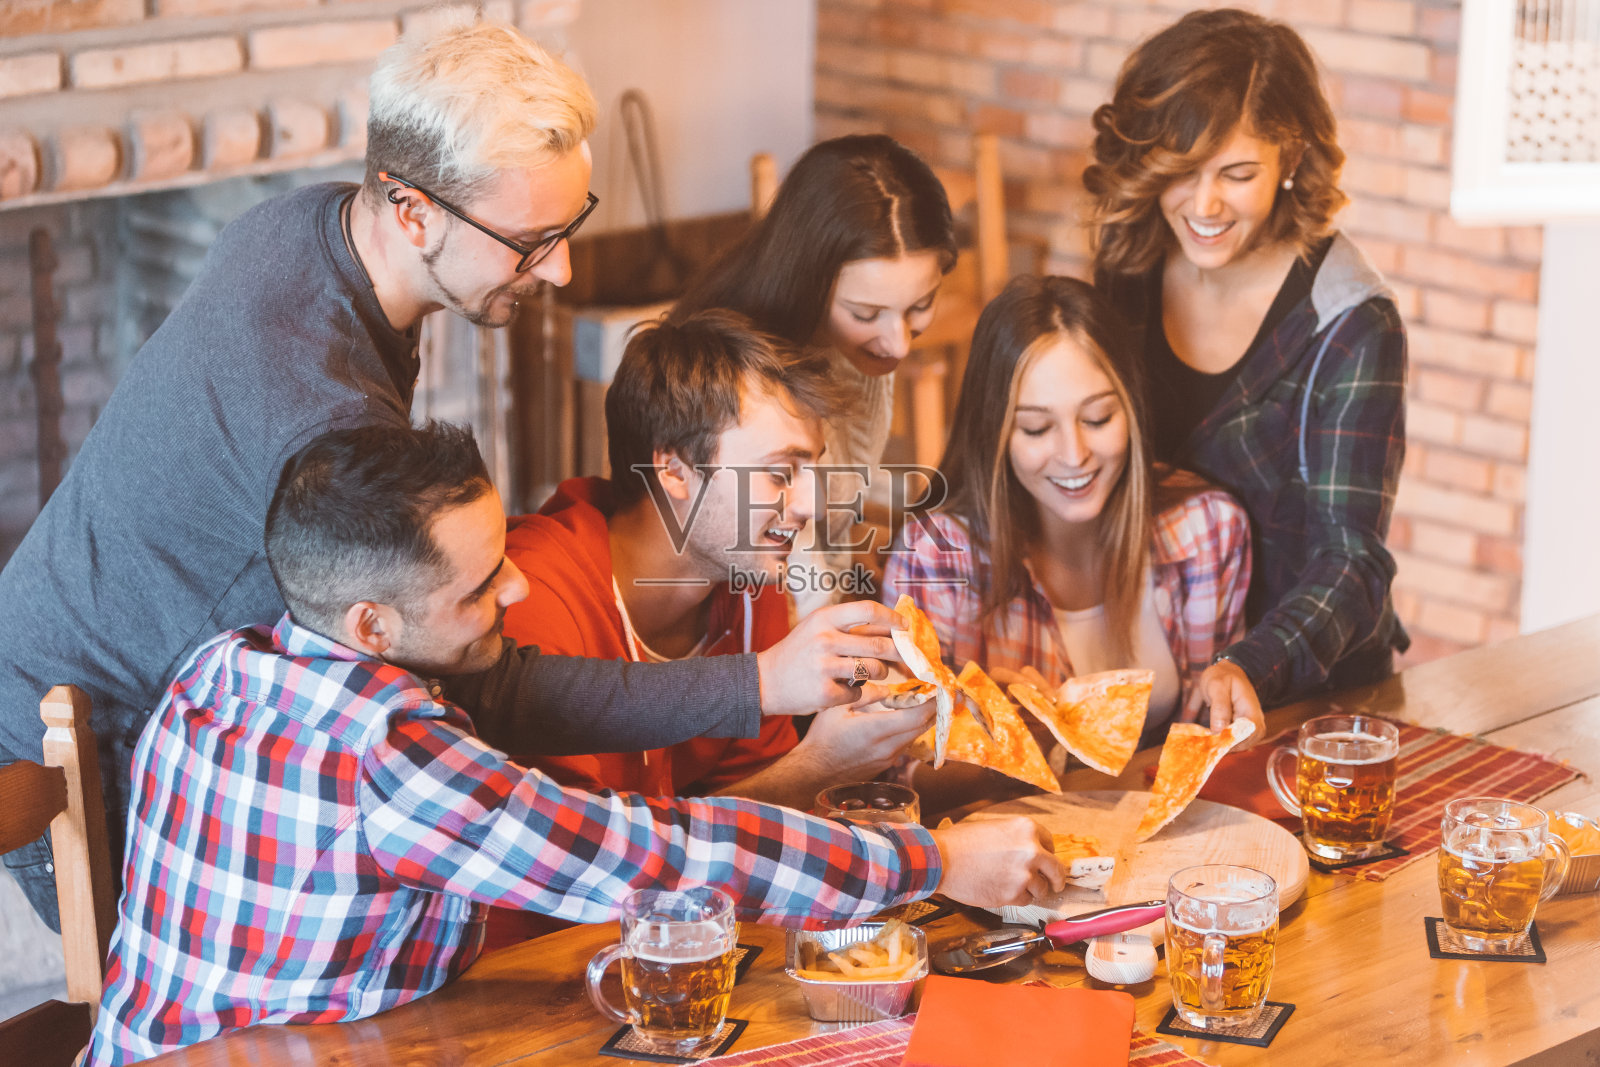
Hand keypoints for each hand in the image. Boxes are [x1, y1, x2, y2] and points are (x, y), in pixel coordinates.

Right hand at [755, 600, 903, 716]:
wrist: (764, 681)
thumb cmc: (799, 652)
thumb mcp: (817, 628)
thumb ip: (849, 625)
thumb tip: (892, 625)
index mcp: (824, 618)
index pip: (868, 610)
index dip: (892, 618)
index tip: (904, 626)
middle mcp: (824, 639)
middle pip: (878, 644)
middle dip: (898, 653)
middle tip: (906, 658)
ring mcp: (824, 667)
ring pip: (874, 670)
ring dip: (879, 674)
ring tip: (871, 674)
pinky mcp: (824, 693)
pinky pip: (859, 693)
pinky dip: (858, 694)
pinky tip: (845, 691)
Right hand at [793, 701, 934, 780]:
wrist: (813, 772)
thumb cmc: (822, 738)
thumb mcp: (837, 708)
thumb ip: (864, 695)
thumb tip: (887, 687)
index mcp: (875, 730)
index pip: (916, 717)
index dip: (933, 702)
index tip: (943, 686)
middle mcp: (887, 747)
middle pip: (923, 727)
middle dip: (936, 707)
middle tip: (945, 689)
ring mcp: (888, 758)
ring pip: (916, 735)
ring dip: (926, 718)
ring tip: (930, 698)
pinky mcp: (886, 763)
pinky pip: (906, 742)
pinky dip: (913, 727)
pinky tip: (910, 715)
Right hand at [928, 816, 1066, 907]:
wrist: (942, 859)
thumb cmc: (962, 842)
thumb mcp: (995, 827)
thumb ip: (1017, 839)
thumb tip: (1032, 852)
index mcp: (1027, 828)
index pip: (1050, 844)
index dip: (1046, 854)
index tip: (1044, 862)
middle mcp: (1032, 850)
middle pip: (1056, 870)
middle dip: (1056, 879)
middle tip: (1055, 885)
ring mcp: (1024, 874)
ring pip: (1041, 889)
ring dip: (1031, 890)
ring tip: (1011, 885)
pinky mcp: (1014, 894)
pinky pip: (1026, 900)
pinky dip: (1017, 899)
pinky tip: (1001, 890)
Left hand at [1182, 659, 1265, 746]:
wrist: (1228, 672)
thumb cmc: (1222, 676)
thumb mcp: (1217, 686)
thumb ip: (1220, 707)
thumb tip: (1220, 730)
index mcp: (1251, 711)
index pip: (1246, 735)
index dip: (1229, 742)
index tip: (1211, 741)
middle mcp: (1255, 723)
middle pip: (1243, 744)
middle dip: (1224, 745)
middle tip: (1204, 742)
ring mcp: (1250, 728)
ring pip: (1238, 746)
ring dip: (1222, 745)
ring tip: (1206, 739)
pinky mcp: (1242, 730)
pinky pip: (1234, 742)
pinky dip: (1222, 742)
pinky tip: (1211, 738)